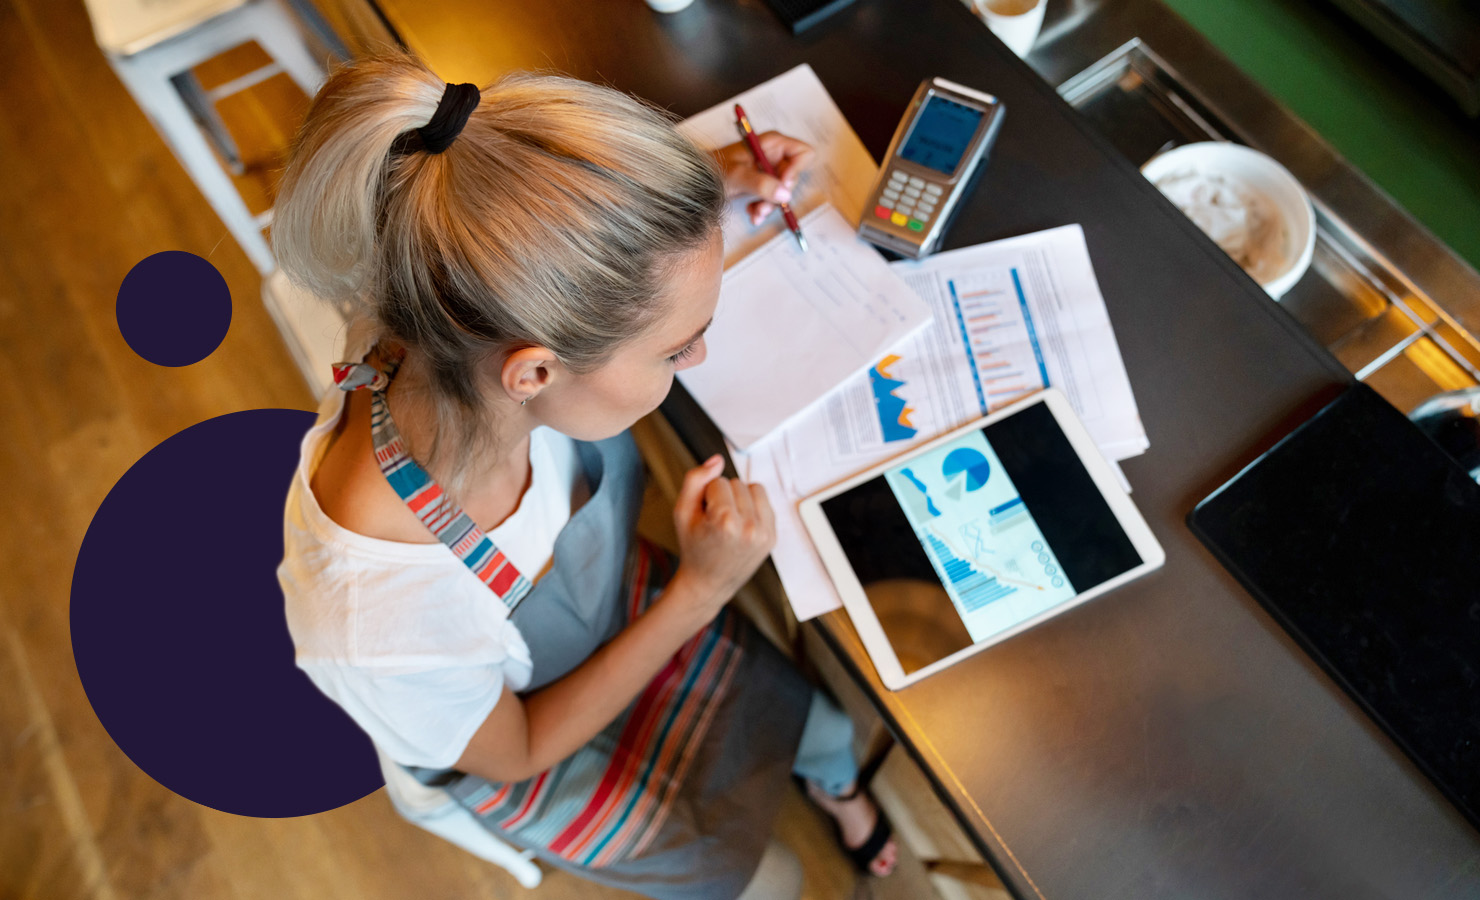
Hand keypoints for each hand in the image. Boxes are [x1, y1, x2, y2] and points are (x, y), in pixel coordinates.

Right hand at [669, 454, 775, 616]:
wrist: (708, 582)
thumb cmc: (693, 547)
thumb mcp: (682, 512)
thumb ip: (695, 480)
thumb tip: (717, 460)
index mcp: (725, 522)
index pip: (718, 482)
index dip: (706, 496)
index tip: (704, 517)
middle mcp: (749, 528)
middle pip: (737, 483)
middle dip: (724, 496)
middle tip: (715, 522)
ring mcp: (763, 533)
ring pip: (753, 488)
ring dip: (740, 499)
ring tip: (728, 521)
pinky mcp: (772, 536)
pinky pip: (765, 501)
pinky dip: (753, 507)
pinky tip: (741, 524)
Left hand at [713, 132, 815, 225]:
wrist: (697, 182)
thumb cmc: (713, 170)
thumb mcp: (736, 177)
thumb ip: (760, 184)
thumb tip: (784, 194)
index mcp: (771, 143)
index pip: (802, 153)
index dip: (796, 170)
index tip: (782, 185)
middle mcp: (773, 155)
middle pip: (793, 175)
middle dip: (780, 194)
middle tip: (764, 204)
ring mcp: (768, 170)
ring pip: (783, 191)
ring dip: (770, 205)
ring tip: (755, 212)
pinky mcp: (762, 184)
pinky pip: (773, 199)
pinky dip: (763, 208)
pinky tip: (751, 213)